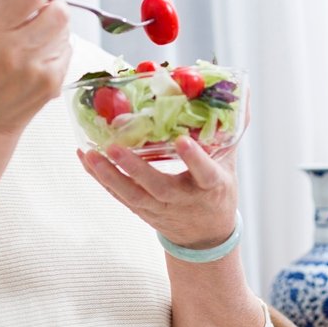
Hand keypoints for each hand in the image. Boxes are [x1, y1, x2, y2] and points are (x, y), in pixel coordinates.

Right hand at [0, 0, 71, 136]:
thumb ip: (5, 1)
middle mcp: (14, 51)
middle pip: (59, 11)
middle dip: (55, 6)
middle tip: (43, 12)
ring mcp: (35, 69)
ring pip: (65, 30)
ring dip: (55, 28)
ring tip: (35, 40)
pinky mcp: (51, 84)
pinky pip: (67, 51)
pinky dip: (57, 49)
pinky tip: (39, 60)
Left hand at [78, 137, 238, 248]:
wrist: (205, 236)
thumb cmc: (217, 192)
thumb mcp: (229, 163)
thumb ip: (232, 127)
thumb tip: (242, 90)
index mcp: (210, 187)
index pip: (204, 174)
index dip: (194, 159)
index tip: (183, 142)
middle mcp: (182, 200)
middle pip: (157, 186)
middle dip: (135, 169)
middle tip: (114, 148)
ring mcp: (158, 208)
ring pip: (131, 195)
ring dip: (108, 175)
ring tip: (91, 154)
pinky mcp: (141, 210)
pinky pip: (117, 196)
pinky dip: (100, 178)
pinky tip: (85, 158)